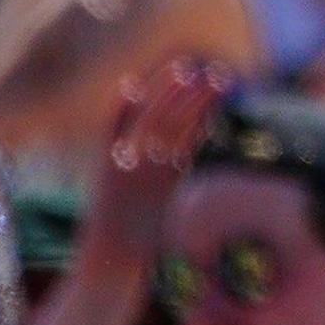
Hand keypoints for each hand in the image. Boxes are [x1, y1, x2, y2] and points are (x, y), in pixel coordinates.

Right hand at [87, 59, 225, 267]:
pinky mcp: (165, 185)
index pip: (125, 112)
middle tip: (200, 67)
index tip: (172, 68)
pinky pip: (186, 149)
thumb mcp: (105, 178)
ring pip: (174, 126)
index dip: (150, 88)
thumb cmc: (110, 220)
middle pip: (155, 114)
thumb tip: (142, 113)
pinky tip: (213, 114)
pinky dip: (199, 129)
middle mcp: (124, 159)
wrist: (111, 257)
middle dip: (179, 89)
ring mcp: (146, 172)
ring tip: (219, 80)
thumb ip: (120, 144)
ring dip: (198, 101)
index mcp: (105, 155)